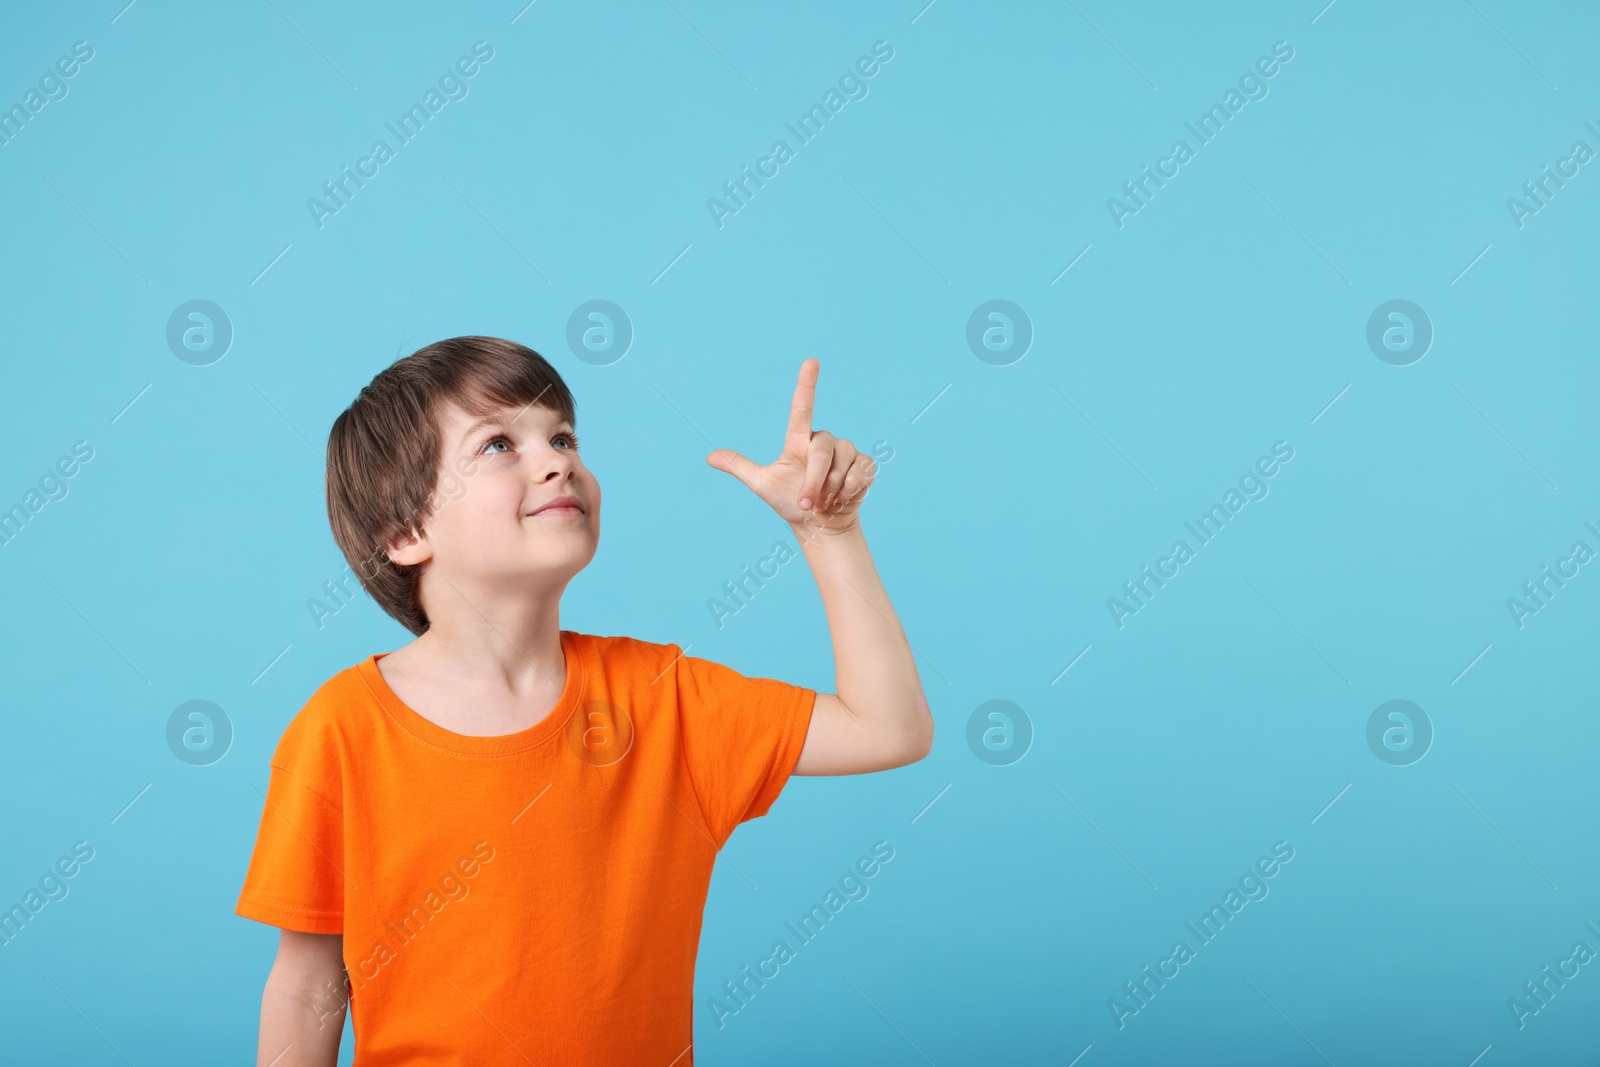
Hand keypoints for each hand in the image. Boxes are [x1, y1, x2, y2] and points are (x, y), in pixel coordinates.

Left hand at [706, 359, 875, 536]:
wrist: (820, 524)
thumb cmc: (791, 501)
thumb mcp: (763, 485)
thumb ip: (740, 468)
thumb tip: (709, 456)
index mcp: (799, 440)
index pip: (802, 407)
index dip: (807, 384)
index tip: (811, 362)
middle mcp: (823, 440)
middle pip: (822, 450)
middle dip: (814, 482)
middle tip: (808, 505)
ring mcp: (845, 452)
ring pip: (842, 462)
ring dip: (831, 489)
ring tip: (824, 502)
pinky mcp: (863, 465)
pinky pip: (860, 471)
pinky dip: (850, 489)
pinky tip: (843, 498)